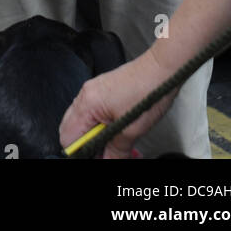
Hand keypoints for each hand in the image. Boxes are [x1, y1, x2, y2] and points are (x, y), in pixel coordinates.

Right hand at [59, 49, 176, 158]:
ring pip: (84, 122)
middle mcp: (86, 95)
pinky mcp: (103, 89)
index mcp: (87, 104)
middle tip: (104, 156)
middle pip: (72, 129)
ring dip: (96, 138)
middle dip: (87, 147)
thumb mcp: (130, 131)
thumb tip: (107, 161)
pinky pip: (94, 113)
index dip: (79, 154)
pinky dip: (102, 127)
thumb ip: (114, 151)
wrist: (162, 69)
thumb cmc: (148, 92)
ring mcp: (94, 90)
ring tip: (115, 147)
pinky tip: (117, 134)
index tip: (95, 160)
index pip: (68, 137)